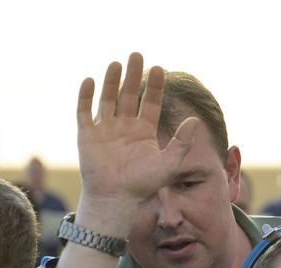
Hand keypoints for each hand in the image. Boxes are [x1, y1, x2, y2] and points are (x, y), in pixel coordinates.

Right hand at [74, 52, 197, 235]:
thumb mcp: (169, 163)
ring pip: (108, 98)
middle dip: (133, 76)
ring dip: (111, 81)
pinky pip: (84, 111)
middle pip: (129, 95)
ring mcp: (105, 129)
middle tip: (137, 55)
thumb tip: (196, 121)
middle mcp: (124, 127)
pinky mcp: (87, 135)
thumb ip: (182, 142)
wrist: (116, 199)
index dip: (154, 86)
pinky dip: (86, 96)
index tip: (160, 68)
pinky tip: (91, 80)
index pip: (150, 102)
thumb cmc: (143, 185)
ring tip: (117, 63)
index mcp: (144, 131)